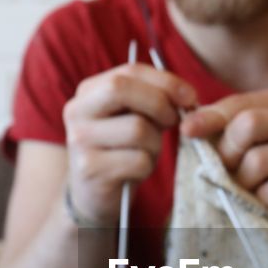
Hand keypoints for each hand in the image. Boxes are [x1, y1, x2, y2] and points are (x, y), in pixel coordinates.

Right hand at [62, 63, 197, 223]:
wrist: (94, 195)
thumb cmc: (121, 151)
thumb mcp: (133, 118)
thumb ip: (153, 100)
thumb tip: (187, 97)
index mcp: (88, 92)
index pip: (129, 71)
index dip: (166, 81)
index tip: (190, 97)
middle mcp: (76, 112)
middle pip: (122, 89)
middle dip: (160, 103)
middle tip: (173, 121)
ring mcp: (80, 141)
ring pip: (137, 129)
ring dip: (155, 143)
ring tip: (147, 152)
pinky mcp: (90, 169)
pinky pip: (138, 160)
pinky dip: (148, 167)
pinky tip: (136, 171)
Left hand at [179, 88, 267, 221]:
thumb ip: (238, 125)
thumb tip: (191, 127)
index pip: (236, 104)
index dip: (207, 119)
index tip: (186, 132)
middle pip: (246, 127)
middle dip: (228, 153)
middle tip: (231, 169)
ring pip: (256, 163)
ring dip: (245, 182)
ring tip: (254, 186)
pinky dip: (266, 199)